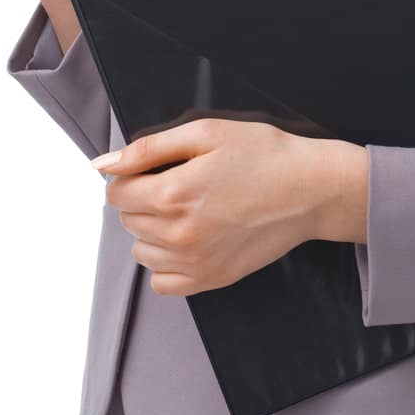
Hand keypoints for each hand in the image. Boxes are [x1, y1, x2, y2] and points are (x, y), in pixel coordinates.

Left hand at [93, 117, 368, 295]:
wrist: (311, 189)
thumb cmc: (264, 154)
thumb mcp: (206, 132)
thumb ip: (148, 148)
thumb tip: (103, 164)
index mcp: (173, 194)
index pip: (116, 193)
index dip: (131, 175)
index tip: (156, 168)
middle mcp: (179, 234)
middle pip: (128, 220)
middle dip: (144, 199)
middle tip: (183, 182)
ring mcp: (195, 262)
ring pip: (142, 250)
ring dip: (154, 230)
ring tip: (189, 210)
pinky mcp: (211, 279)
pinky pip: (162, 282)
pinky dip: (167, 262)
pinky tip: (190, 239)